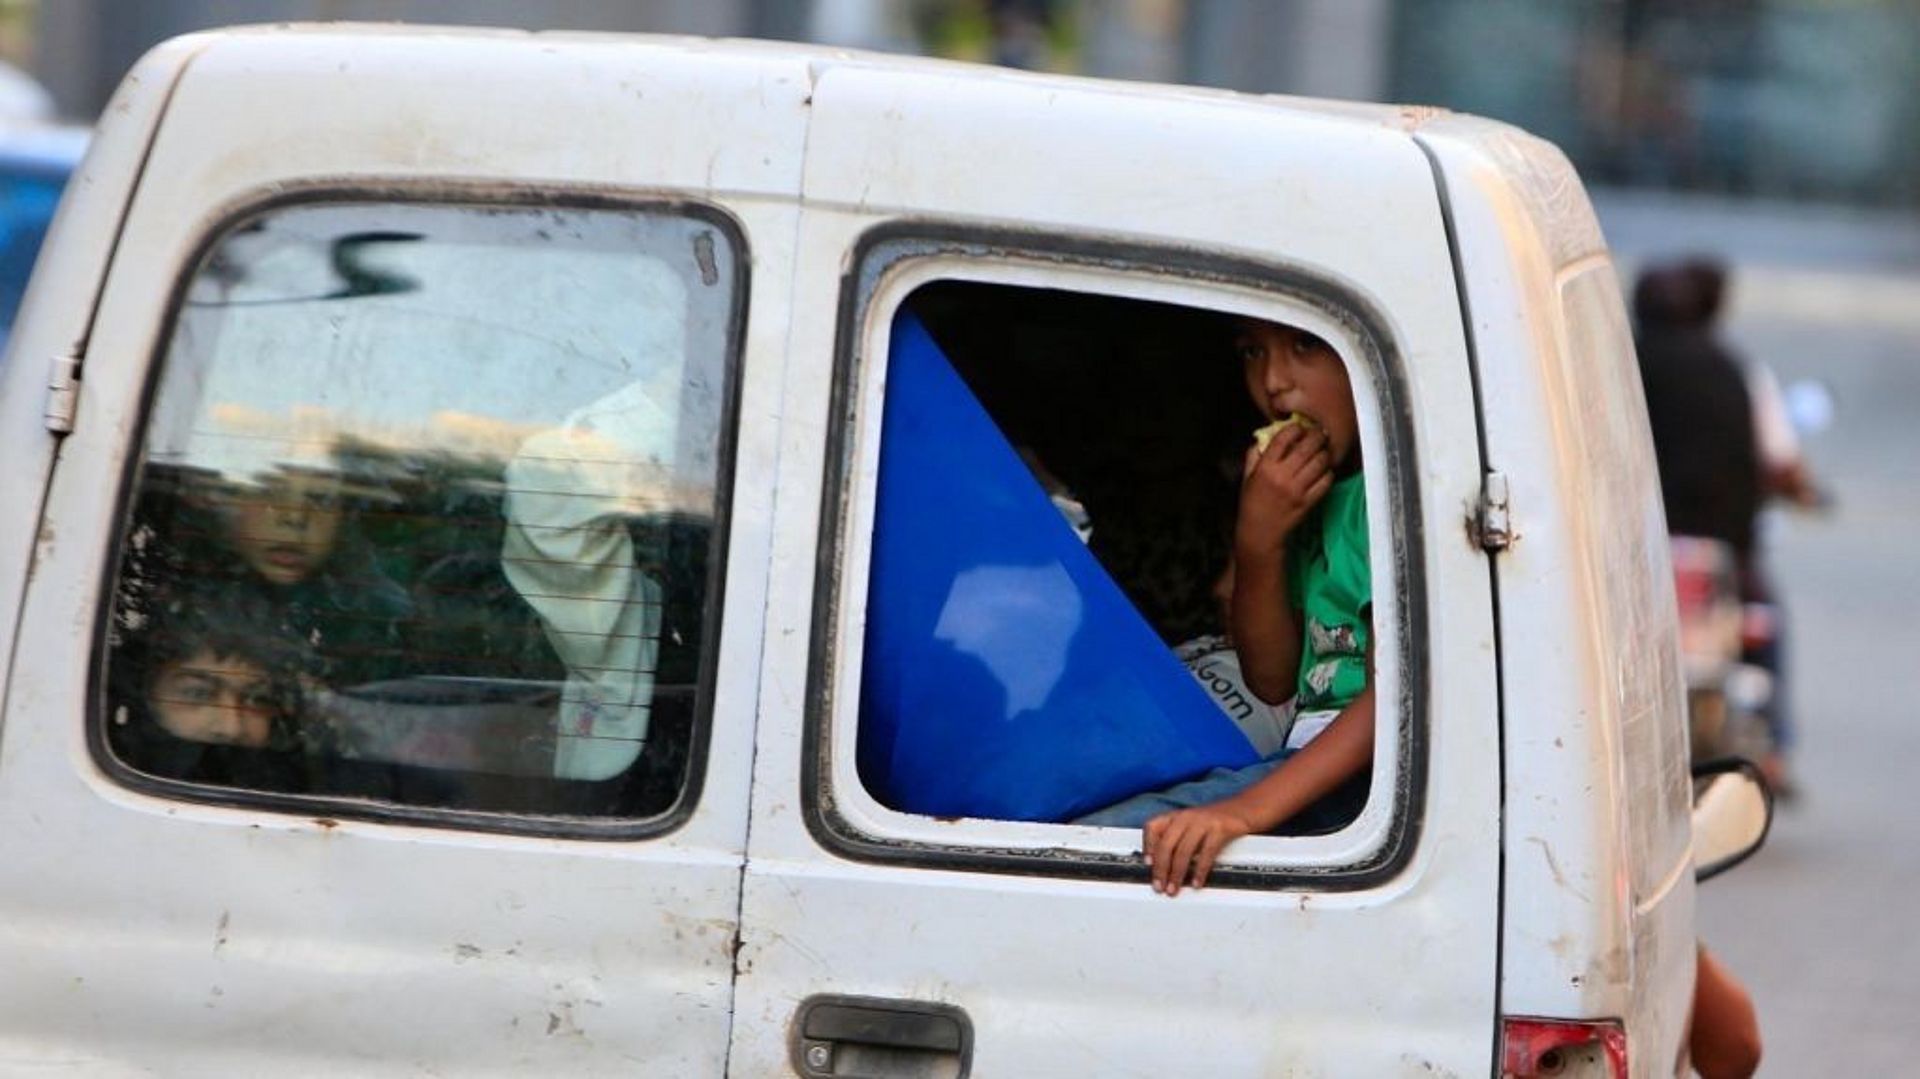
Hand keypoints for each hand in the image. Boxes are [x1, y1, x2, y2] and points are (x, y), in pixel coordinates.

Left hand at [1143, 804, 1254, 894]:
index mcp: (1176, 816)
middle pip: (1166, 844)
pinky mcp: (1219, 829)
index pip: (1152, 827)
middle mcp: (1186, 817)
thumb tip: (1160, 864)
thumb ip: (1176, 838)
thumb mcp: (1191, 825)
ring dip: (1177, 874)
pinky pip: (1206, 853)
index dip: (1147, 845)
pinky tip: (1196, 883)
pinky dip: (1199, 871)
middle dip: (1160, 868)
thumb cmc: (1215, 821)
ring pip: (1183, 851)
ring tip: (1174, 888)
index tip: (1147, 863)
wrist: (1244, 808)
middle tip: (1159, 886)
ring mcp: (1203, 822)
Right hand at [1236, 424, 1332, 555]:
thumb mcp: (1247, 476)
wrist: (1260, 532)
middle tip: (1320, 434)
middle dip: (1317, 436)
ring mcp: (1297, 489)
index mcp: (1265, 467)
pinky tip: (1324, 470)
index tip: (1299, 427)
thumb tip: (1266, 435)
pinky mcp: (1308, 501)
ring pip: (1320, 462)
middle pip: (1307, 447)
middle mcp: (1282, 476)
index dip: (1294, 428)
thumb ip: (1254, 454)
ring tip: (1323, 451)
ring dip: (1324, 453)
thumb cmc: (1252, 503)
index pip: (1283, 438)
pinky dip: (1328, 472)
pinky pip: (1326, 481)